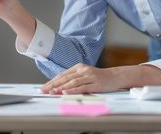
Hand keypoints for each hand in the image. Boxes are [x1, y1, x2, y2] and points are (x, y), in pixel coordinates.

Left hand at [40, 64, 160, 93]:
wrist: (115, 76)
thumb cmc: (99, 77)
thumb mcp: (85, 74)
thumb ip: (74, 78)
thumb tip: (59, 85)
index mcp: (79, 67)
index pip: (63, 74)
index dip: (52, 81)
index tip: (44, 87)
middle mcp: (83, 70)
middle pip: (65, 78)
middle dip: (53, 84)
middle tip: (44, 90)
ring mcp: (89, 76)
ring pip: (72, 82)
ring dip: (61, 87)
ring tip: (52, 92)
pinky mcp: (95, 83)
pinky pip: (82, 87)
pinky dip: (72, 90)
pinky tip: (66, 92)